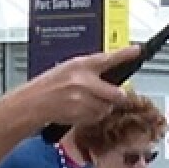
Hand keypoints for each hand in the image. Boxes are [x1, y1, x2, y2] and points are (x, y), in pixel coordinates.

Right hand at [27, 45, 141, 128]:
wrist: (31, 103)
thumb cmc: (48, 86)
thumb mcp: (67, 69)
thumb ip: (89, 71)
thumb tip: (111, 74)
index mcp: (79, 65)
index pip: (107, 58)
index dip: (125, 54)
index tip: (137, 50)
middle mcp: (83, 80)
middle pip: (117, 93)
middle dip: (116, 97)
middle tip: (108, 95)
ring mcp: (82, 98)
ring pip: (107, 107)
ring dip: (101, 107)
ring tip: (84, 102)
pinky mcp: (81, 113)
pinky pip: (97, 117)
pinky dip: (92, 116)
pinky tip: (79, 110)